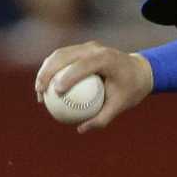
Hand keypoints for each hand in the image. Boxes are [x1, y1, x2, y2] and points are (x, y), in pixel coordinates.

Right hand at [34, 43, 152, 133]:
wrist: (138, 71)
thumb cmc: (130, 90)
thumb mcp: (120, 106)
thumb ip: (102, 118)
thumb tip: (81, 129)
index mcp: (106, 58)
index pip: (83, 65)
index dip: (67, 76)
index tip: (56, 91)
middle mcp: (94, 48)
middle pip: (64, 55)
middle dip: (48, 71)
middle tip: (40, 91)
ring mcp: (87, 46)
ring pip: (59, 54)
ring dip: (45, 70)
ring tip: (38, 90)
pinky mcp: (81, 49)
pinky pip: (62, 58)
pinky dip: (51, 70)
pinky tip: (45, 87)